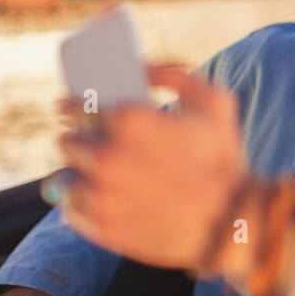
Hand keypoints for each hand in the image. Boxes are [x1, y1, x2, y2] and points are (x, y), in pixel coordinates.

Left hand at [58, 63, 250, 271]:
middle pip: (67, 142)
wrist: (230, 222)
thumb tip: (138, 68)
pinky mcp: (101, 227)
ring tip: (93, 174)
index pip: (75, 106)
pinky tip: (98, 199)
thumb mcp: (214, 102)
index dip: (68, 106)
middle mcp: (107, 155)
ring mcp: (101, 195)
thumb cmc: (223, 159)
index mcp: (129, 119)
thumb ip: (174, 75)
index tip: (68, 108)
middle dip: (76, 139)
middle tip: (87, 142)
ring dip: (76, 174)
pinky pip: (71, 210)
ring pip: (64, 178)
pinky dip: (81, 204)